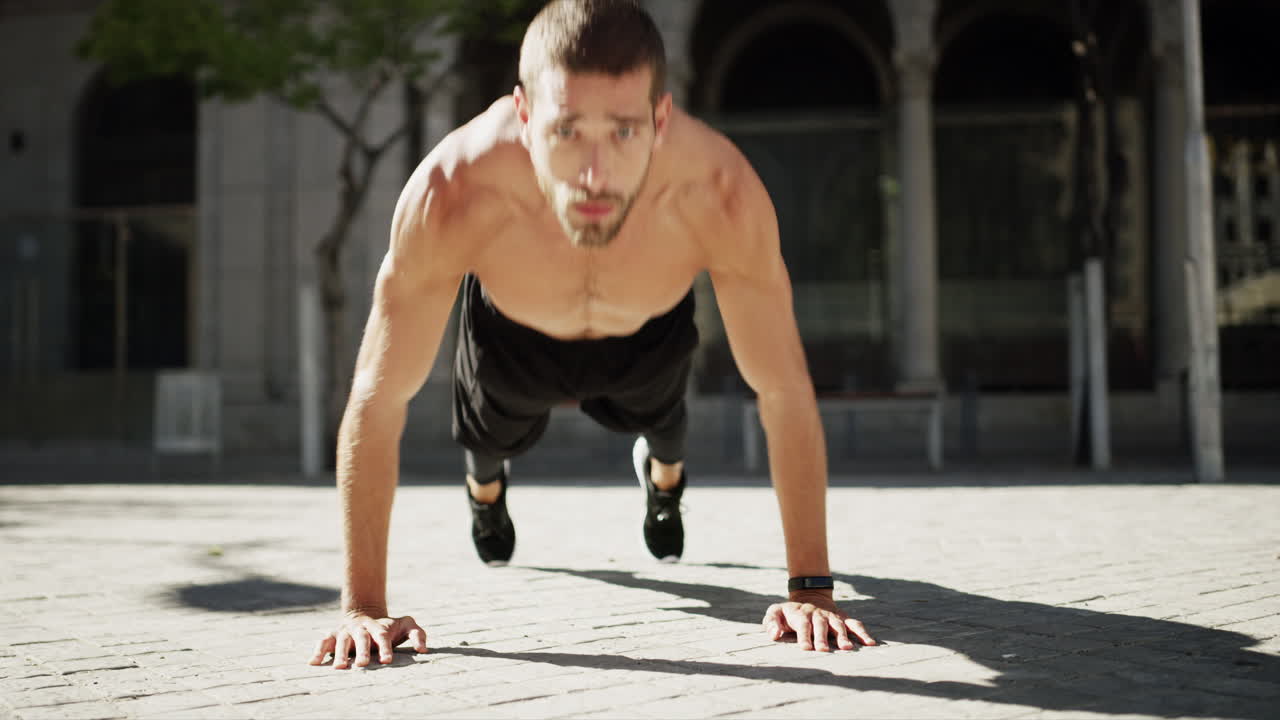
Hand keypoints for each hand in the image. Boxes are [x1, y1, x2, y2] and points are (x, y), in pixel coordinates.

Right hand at [309, 612, 427, 667]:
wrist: (365, 614)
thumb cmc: (389, 627)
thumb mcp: (406, 625)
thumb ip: (418, 634)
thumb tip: (423, 650)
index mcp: (379, 627)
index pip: (382, 636)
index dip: (384, 647)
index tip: (387, 660)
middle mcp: (361, 628)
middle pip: (362, 638)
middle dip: (362, 651)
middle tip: (364, 665)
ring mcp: (346, 631)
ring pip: (342, 640)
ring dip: (341, 653)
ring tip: (340, 668)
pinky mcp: (333, 635)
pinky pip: (323, 642)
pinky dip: (318, 651)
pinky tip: (313, 663)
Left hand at [762, 591, 875, 651]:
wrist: (809, 595)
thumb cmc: (789, 612)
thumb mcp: (775, 612)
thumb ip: (770, 622)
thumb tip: (775, 634)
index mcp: (801, 615)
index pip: (803, 625)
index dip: (804, 636)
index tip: (806, 648)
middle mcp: (818, 615)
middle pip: (821, 626)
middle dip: (823, 638)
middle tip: (824, 651)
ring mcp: (832, 616)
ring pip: (838, 625)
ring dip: (843, 636)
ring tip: (847, 648)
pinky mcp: (843, 618)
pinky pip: (855, 624)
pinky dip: (863, 632)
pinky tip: (870, 643)